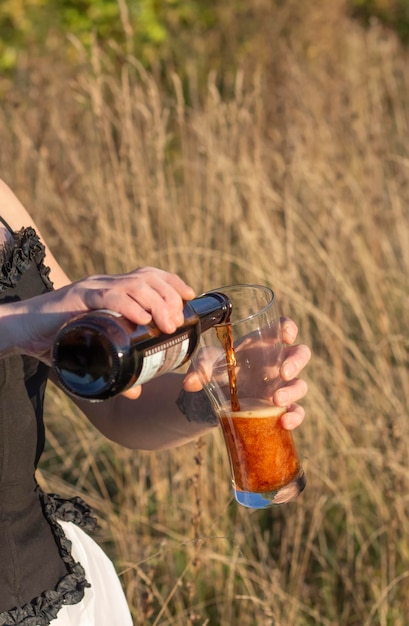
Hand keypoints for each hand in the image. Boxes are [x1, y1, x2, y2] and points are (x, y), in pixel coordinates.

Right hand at [5, 267, 194, 363]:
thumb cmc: (58, 340)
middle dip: (170, 297)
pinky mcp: (78, 297)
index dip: (173, 282)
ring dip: (157, 302)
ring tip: (168, 324)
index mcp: (112, 289)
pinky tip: (142, 318)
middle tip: (177, 323)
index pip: (149, 274)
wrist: (22, 331)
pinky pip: (110, 295)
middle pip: (148, 278)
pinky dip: (130, 305)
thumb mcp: (94, 352)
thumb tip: (135, 391)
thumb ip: (115, 369)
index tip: (190, 297)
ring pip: (134, 284)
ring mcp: (93, 288)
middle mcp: (106, 283)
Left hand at [183, 316, 310, 430]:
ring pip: (300, 384)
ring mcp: (280, 386)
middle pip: (300, 354)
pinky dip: (295, 417)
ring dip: (293, 391)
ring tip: (275, 400)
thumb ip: (200, 368)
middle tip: (283, 372)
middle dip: (296, 362)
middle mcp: (275, 363)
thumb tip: (190, 383)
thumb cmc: (213, 372)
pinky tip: (284, 422)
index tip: (286, 336)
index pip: (283, 328)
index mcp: (261, 344)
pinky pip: (296, 411)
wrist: (211, 400)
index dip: (289, 328)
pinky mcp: (278, 407)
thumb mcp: (204, 365)